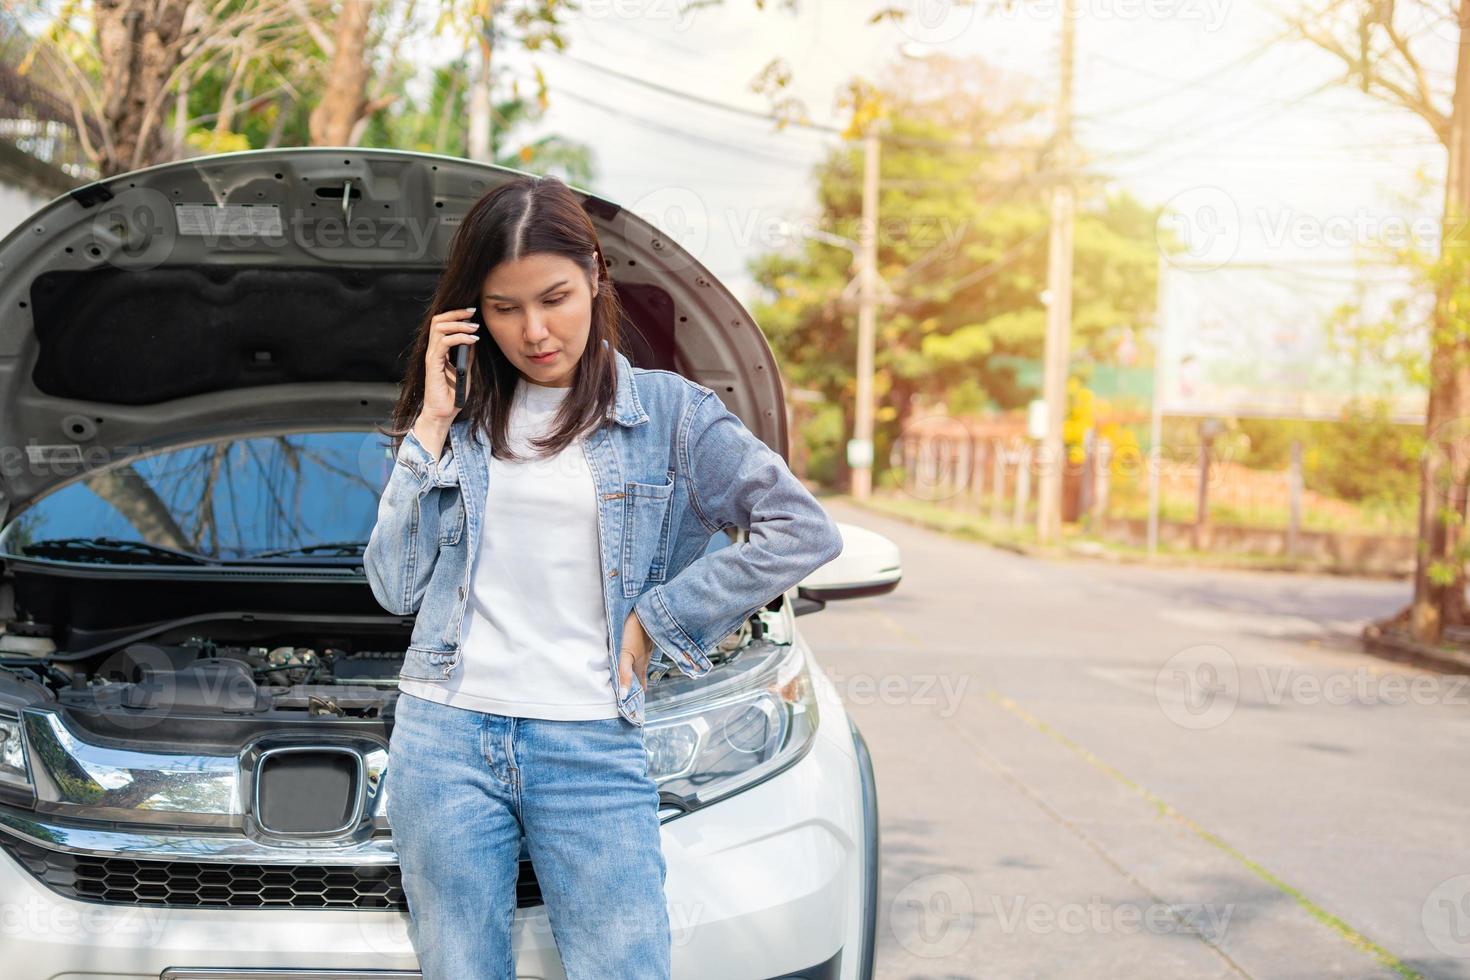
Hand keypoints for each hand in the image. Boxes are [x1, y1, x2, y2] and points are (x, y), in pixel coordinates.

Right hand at [422, 307, 480, 422]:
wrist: (443, 413)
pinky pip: (444, 343)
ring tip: (474, 328)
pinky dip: (459, 338)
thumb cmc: (452, 394)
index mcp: (438, 351)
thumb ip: (466, 354)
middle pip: (437, 321)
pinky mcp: (433, 365)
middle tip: (472, 313)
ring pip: (439, 328)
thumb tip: (474, 338)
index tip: (471, 313)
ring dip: (459, 325)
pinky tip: (472, 340)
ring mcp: (431, 357)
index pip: (441, 324)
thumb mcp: (465, 369)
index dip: (455, 315)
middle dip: (456, 314)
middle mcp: (432, 351)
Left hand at [618, 609, 654, 697]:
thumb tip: (624, 694)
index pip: (641, 683)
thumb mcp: (625, 655)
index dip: (639, 692)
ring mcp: (648, 647)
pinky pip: (644, 652)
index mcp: (641, 664)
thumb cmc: (633, 632)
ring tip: (635, 676)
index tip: (637, 701)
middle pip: (642, 673)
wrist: (645, 610)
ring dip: (640, 670)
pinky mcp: (647, 637)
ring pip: (644, 662)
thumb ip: (624, 674)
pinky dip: (641, 658)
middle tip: (636, 690)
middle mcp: (646, 658)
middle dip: (639, 682)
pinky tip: (637, 654)